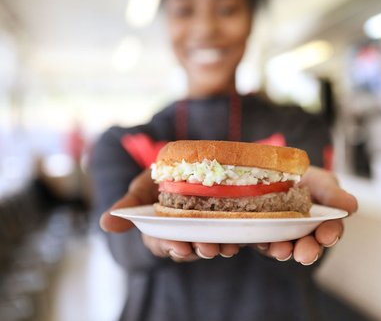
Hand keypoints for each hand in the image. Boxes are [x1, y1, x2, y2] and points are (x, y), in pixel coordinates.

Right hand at [99, 170, 240, 261]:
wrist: (185, 166)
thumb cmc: (158, 179)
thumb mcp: (142, 188)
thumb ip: (128, 205)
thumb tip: (104, 223)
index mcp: (158, 231)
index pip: (161, 244)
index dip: (169, 247)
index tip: (179, 247)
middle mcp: (180, 236)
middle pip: (188, 249)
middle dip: (198, 250)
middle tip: (208, 248)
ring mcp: (200, 233)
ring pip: (209, 245)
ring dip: (219, 247)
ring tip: (228, 246)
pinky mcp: (220, 226)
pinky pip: (226, 236)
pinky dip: (233, 238)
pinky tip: (240, 238)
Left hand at [255, 166, 357, 264]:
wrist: (269, 173)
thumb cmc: (302, 179)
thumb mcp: (320, 181)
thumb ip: (333, 194)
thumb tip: (351, 206)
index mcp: (321, 223)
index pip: (329, 231)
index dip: (330, 234)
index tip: (328, 236)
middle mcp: (300, 234)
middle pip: (306, 246)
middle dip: (307, 250)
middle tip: (305, 253)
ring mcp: (277, 236)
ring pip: (280, 248)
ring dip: (280, 251)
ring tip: (280, 249)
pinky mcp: (254, 234)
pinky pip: (249, 242)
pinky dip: (245, 245)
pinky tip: (242, 244)